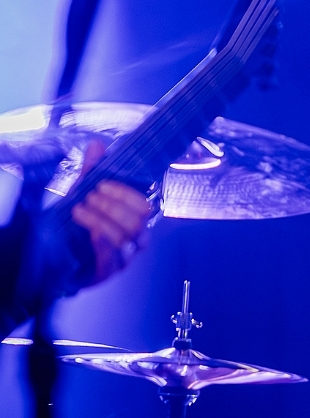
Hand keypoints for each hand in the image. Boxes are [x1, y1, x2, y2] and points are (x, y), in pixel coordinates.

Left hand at [69, 141, 151, 283]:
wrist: (57, 257)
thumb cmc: (77, 227)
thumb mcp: (83, 195)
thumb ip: (91, 172)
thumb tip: (97, 145)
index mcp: (134, 221)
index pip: (144, 206)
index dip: (124, 194)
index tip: (102, 185)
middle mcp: (134, 241)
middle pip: (137, 222)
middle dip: (112, 207)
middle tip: (89, 198)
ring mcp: (123, 258)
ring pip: (124, 238)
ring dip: (100, 220)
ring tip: (79, 210)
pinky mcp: (107, 272)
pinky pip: (110, 257)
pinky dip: (100, 240)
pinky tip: (87, 229)